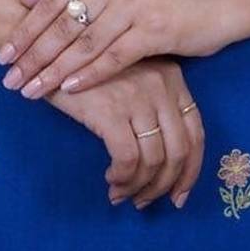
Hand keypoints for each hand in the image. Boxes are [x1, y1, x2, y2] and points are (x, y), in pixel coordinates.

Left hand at [0, 0, 228, 98]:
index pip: (52, 1)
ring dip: (54, 70)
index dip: (26, 30)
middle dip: (33, 55)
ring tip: (31, 91)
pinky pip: (114, 56)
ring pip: (84, 43)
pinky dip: (90, 74)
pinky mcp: (155, 28)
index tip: (3, 55)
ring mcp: (135, 3)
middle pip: (64, 23)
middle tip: (9, 80)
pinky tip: (70, 89)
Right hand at [44, 54, 205, 210]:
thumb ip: (154, 106)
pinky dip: (123, 178)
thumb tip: (165, 163)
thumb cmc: (93, 68)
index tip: (178, 195)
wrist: (54, 48)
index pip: (196, 133)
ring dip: (139, 187)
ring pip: (154, 160)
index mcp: (173, 78)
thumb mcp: (134, 77)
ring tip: (121, 194)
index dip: (190, 171)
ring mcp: (138, 97)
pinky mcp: (111, 110)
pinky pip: (128, 159)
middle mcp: (162, 85)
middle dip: (164, 185)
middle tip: (144, 201)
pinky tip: (111, 179)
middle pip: (179, 151)